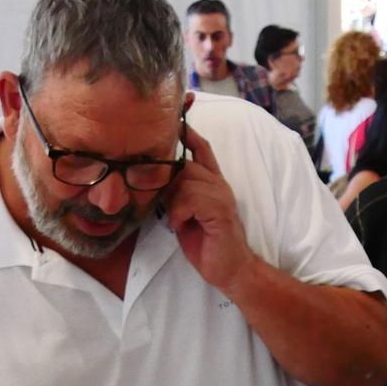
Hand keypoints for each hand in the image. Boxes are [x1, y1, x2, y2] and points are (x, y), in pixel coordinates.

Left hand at [164, 105, 257, 293]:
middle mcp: (219, 184)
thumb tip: (156, 180)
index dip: (188, 129)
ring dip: (173, 202)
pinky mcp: (220, 211)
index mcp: (212, 182)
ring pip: (186, 181)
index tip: (174, 116)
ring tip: (177, 220)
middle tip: (167, 205)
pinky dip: (179, 212)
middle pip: (186, 164)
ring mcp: (221, 196)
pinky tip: (181, 225)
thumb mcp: (185, 213)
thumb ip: (177, 192)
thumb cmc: (206, 243)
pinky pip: (191, 198)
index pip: (201, 146)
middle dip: (169, 182)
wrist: (231, 270)